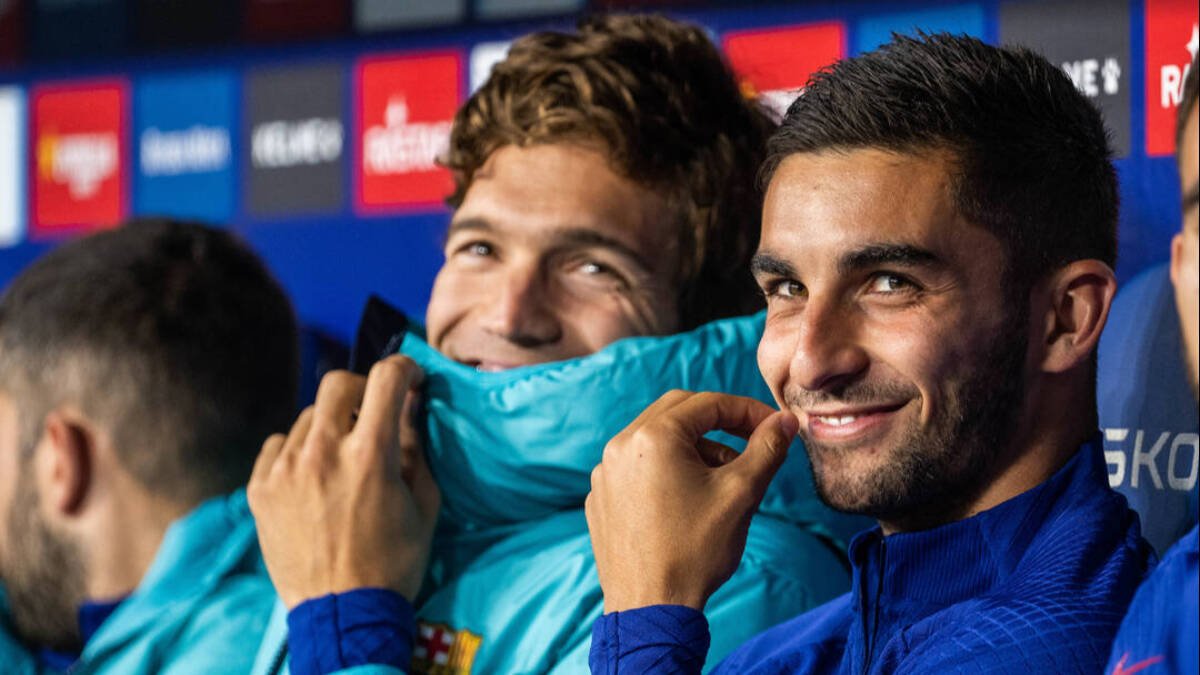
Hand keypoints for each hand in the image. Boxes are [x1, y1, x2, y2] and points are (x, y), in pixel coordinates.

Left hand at [248, 355, 439, 608]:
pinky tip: (312, 478)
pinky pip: (279, 445)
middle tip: (372, 416)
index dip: (405, 370)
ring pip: (308, 417)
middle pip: (337, 382)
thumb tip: (409, 406)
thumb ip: (416, 448)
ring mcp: (284, 470)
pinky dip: (298, 451)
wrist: (341, 615)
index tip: (411, 381)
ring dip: (331, 427)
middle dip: (362, 390)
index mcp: (369, 455)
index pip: (385, 378)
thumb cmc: (394, 562)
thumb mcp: (424, 505)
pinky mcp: (259, 489)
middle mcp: (322, 452)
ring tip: (341, 461)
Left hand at [586, 390, 796, 612]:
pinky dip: (666, 471)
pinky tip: (689, 500)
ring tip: (723, 480)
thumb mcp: (741, 494)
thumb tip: (785, 421)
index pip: (708, 403)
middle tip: (751, 441)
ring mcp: (605, 473)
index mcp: (653, 437)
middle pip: (678, 413)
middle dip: (719, 423)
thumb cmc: (694, 551)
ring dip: (693, 448)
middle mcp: (620, 446)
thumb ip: (766, 449)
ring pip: (656, 441)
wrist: (649, 608)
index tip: (774, 427)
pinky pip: (637, 468)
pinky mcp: (600, 498)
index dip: (747, 411)